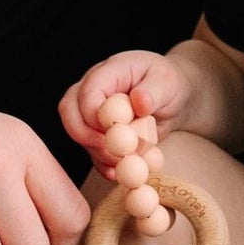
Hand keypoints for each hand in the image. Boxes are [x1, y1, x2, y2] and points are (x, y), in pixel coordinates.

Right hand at [59, 49, 190, 175]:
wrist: (174, 99)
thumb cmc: (170, 84)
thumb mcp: (168, 82)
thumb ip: (153, 91)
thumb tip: (139, 102)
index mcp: (109, 71)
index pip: (88, 91)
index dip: (95, 116)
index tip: (112, 133)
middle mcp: (94, 89)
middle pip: (69, 111)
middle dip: (86, 136)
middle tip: (111, 152)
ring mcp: (93, 113)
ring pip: (79, 135)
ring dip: (99, 153)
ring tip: (126, 162)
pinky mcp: (98, 134)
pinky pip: (91, 151)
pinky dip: (103, 165)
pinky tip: (118, 173)